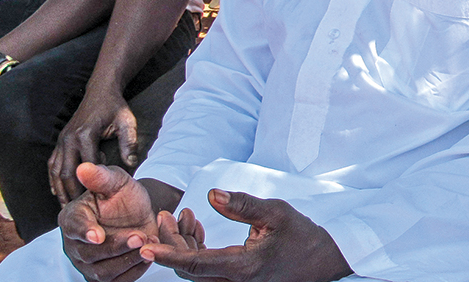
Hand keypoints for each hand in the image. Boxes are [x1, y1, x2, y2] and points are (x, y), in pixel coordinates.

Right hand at [50, 89, 139, 203]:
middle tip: (76, 213)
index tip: (94, 203)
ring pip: (55, 170)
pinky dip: (53, 179)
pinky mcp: (60, 140)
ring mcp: (62, 139)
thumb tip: (132, 164)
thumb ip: (129, 142)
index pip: (86, 167)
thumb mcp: (127, 122)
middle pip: (66, 173)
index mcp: (86, 136)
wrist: (100, 91)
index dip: (89, 186)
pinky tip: (56, 191)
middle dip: (70, 194)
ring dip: (58, 190)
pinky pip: (52, 163)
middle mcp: (69, 139)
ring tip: (64, 208)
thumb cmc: (116, 107)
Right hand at [60, 163, 159, 281]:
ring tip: (148, 244)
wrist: (139, 215)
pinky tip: (148, 257)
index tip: (98, 234)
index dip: (85, 231)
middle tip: (139, 235)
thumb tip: (83, 167)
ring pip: (102, 271)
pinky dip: (133, 271)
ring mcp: (87, 263)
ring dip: (127, 260)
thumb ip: (101, 176)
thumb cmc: (123, 197)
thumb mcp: (117, 181)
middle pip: (90, 253)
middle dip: (116, 246)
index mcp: (72, 217)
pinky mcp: (103, 276)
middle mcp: (75, 244)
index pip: (73, 226)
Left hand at [140, 189, 352, 281]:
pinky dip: (195, 252)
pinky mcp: (236, 281)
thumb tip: (211, 195)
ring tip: (182, 217)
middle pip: (188, 269)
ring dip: (182, 246)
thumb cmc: (302, 235)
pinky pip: (205, 271)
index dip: (166, 255)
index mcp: (242, 267)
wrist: (323, 260)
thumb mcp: (276, 212)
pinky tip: (196, 230)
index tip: (144, 247)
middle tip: (165, 215)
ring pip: (195, 271)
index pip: (193, 264)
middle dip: (171, 243)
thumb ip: (242, 204)